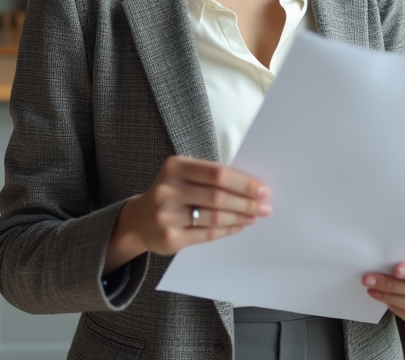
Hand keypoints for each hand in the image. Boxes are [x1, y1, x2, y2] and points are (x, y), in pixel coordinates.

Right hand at [105, 156, 270, 272]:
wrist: (139, 220)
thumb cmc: (171, 193)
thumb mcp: (183, 176)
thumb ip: (210, 177)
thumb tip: (250, 187)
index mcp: (174, 166)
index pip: (217, 173)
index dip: (243, 182)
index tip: (263, 189)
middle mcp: (168, 189)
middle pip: (218, 196)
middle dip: (246, 202)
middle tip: (265, 207)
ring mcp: (167, 215)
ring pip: (215, 217)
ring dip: (240, 217)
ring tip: (254, 216)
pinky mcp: (170, 237)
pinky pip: (208, 234)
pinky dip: (228, 230)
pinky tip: (239, 226)